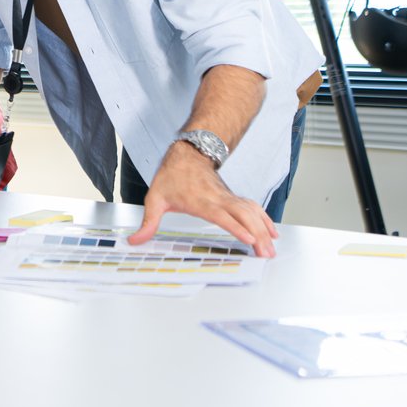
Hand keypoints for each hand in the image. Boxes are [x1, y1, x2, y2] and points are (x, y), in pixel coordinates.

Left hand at [127, 143, 278, 256]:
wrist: (187, 152)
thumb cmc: (171, 175)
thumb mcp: (154, 198)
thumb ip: (147, 223)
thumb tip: (134, 241)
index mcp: (201, 201)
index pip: (222, 215)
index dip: (236, 227)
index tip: (249, 239)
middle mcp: (219, 199)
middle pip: (244, 216)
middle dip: (257, 234)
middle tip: (266, 254)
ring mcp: (228, 197)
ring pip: (252, 212)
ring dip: (264, 229)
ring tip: (272, 249)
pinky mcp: (233, 197)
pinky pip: (253, 207)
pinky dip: (264, 219)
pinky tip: (271, 232)